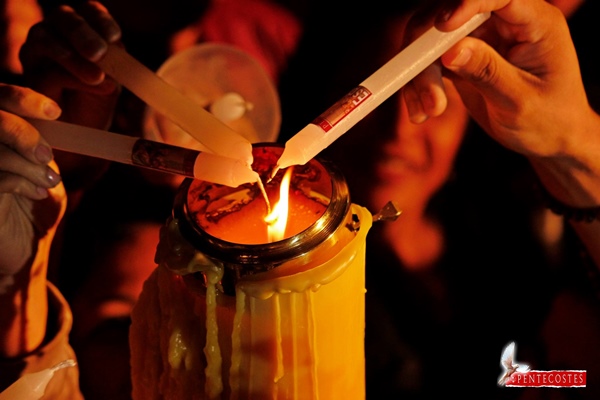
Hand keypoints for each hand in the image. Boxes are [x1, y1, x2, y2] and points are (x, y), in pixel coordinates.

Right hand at [0, 84, 64, 279]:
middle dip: (24, 133)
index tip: (55, 113)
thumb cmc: (36, 203)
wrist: (28, 247)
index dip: (22, 98)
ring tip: (48, 181)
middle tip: (46, 156)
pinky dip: (19, 182)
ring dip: (27, 164)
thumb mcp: (44, 166)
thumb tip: (55, 116)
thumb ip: (43, 139)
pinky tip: (35, 193)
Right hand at [19, 0, 121, 128]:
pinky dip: (74, 80)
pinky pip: (49, 72)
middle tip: (99, 53)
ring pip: (48, 41)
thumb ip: (114, 62)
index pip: (90, 11)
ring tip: (98, 77)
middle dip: (84, 35)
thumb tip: (115, 54)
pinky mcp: (32, 75)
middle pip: (65, 19)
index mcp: (82, 25)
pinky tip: (93, 88)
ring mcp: (38, 49)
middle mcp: (56, 30)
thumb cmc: (99, 94)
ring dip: (75, 60)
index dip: (101, 21)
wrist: (84, 125)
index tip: (115, 37)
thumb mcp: (114, 75)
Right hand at [403, 0, 599, 203]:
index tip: (442, 27)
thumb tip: (451, 51)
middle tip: (427, 92)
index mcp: (534, 22)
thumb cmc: (549, 120)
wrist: (550, 140)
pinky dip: (418, 85)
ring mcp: (481, 39)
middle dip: (428, 49)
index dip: (466, 4)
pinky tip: (422, 111)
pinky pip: (428, 62)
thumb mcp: (520, 101)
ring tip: (428, 110)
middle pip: (450, 14)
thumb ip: (488, 72)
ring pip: (431, 39)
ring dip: (420, 73)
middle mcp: (504, 23)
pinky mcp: (461, 57)